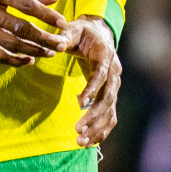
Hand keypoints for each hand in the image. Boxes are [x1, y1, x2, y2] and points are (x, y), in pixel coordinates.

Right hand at [0, 0, 69, 65]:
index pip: (25, 4)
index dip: (46, 14)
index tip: (62, 22)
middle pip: (20, 28)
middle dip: (44, 37)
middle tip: (61, 43)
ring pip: (10, 44)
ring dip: (34, 50)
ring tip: (51, 52)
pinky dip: (14, 60)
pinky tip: (30, 60)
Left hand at [63, 15, 120, 146]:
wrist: (100, 34)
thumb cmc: (83, 32)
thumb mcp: (73, 29)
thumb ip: (64, 36)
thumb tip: (56, 44)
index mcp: (105, 55)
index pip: (101, 75)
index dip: (92, 89)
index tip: (80, 103)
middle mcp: (114, 72)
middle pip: (108, 98)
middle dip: (93, 116)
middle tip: (77, 129)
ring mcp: (114, 86)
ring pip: (110, 111)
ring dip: (97, 128)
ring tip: (80, 141)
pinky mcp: (111, 96)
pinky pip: (110, 117)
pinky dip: (102, 131)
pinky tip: (88, 142)